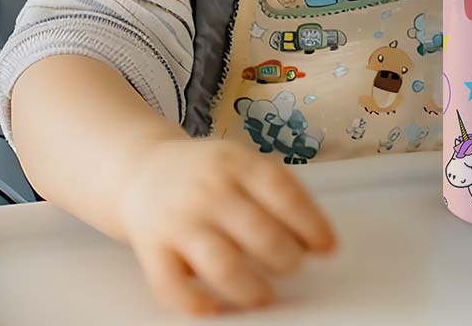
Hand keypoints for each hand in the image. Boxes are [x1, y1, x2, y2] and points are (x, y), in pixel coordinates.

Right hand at [118, 138, 336, 316]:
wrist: (143, 170)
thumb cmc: (208, 173)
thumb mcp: (244, 163)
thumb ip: (281, 191)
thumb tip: (321, 239)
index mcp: (237, 163)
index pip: (283, 193)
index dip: (311, 224)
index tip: (328, 248)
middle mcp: (208, 190)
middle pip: (258, 232)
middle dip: (285, 259)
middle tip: (292, 267)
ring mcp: (179, 220)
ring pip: (222, 265)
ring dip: (251, 288)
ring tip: (264, 294)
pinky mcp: (152, 250)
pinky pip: (173, 287)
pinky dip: (197, 304)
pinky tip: (216, 308)